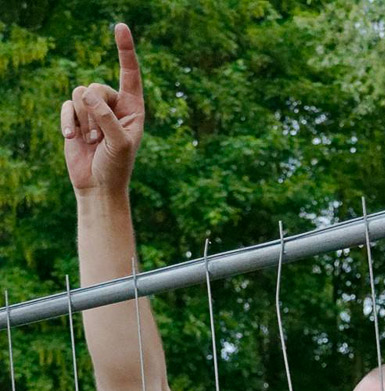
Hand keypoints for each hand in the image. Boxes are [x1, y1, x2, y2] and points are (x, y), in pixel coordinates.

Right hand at [60, 23, 143, 197]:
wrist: (98, 185)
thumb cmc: (117, 165)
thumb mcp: (119, 142)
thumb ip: (106, 116)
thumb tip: (85, 93)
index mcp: (134, 107)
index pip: (130, 73)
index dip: (125, 50)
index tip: (120, 26)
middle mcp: (114, 105)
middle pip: (96, 86)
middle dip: (94, 112)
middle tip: (100, 138)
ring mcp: (94, 110)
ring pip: (79, 94)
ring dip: (83, 120)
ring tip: (92, 141)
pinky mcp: (75, 118)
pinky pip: (66, 106)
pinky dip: (67, 121)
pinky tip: (70, 138)